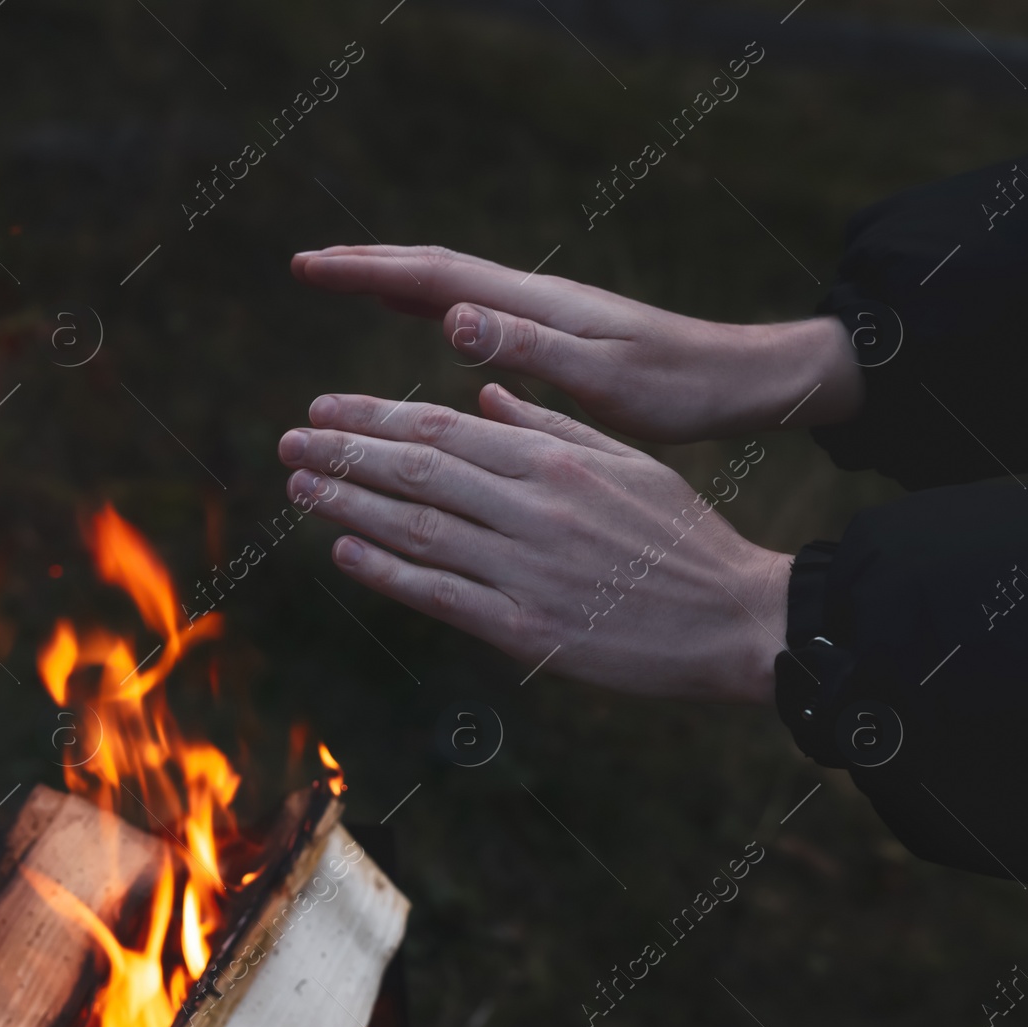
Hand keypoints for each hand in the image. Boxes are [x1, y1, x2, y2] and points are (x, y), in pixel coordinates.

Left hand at [278, 385, 793, 703]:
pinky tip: (345, 551)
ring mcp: (526, 568)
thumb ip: (550, 426)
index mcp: (554, 460)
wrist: (737, 620)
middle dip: (345, 452)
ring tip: (299, 486)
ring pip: (417, 527)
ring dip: (348, 504)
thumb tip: (483, 396)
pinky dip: (387, 572)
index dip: (374, 418)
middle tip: (290, 441)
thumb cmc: (683, 537)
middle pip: (417, 471)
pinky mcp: (527, 629)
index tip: (325, 409)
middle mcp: (532, 506)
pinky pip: (441, 594)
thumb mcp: (627, 461)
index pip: (442, 428)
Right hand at [290, 245, 863, 443]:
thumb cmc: (679, 388)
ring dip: (397, 280)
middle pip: (435, 270)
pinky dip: (436, 306)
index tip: (310, 267)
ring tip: (348, 281)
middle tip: (308, 266)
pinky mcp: (558, 335)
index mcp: (536, 306)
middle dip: (369, 266)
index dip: (368, 272)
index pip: (434, 275)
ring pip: (454, 287)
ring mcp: (545, 313)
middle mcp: (534, 299)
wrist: (741, 381)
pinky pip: (477, 312)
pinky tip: (428, 321)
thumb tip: (451, 317)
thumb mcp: (604, 379)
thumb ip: (529, 349)